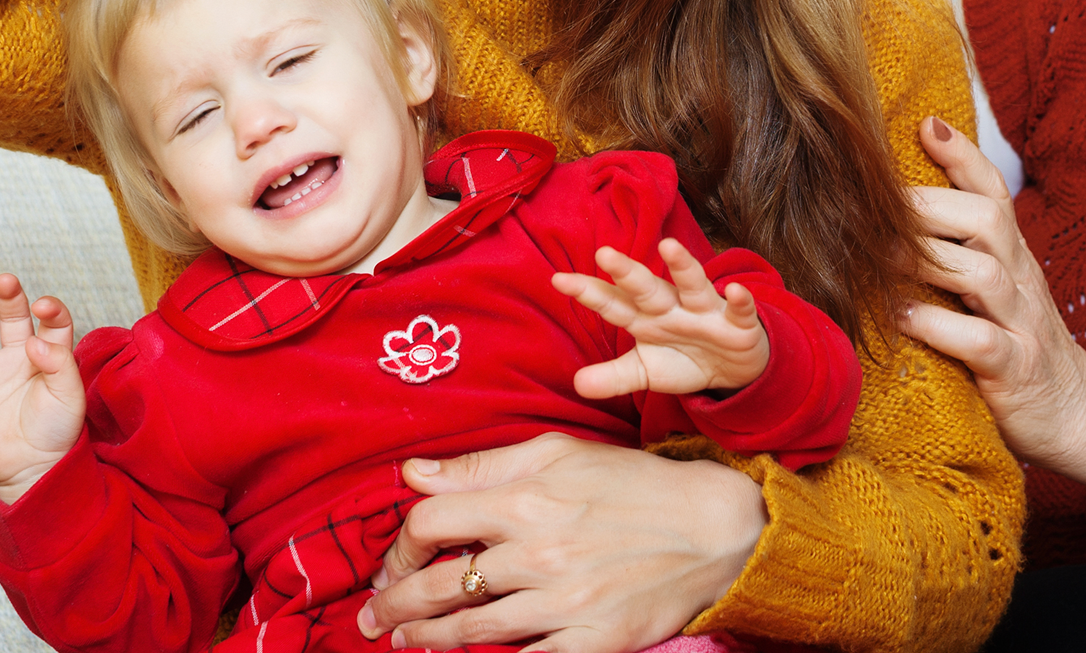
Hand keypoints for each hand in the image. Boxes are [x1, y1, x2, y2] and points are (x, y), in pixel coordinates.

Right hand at [0, 274, 84, 503]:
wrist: (31, 470)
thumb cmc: (57, 432)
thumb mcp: (69, 396)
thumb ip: (58, 364)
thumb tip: (34, 340)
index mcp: (49, 354)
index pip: (51, 320)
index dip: (49, 308)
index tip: (42, 307)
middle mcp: (18, 356)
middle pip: (13, 317)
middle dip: (9, 297)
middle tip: (5, 280)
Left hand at [356, 432, 765, 652]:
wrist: (711, 527)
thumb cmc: (630, 482)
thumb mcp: (556, 452)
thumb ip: (481, 466)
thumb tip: (414, 472)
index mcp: (523, 500)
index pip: (430, 521)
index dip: (400, 541)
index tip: (394, 555)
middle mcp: (536, 554)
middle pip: (439, 585)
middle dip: (395, 603)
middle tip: (373, 616)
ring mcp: (563, 603)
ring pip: (472, 630)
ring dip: (428, 640)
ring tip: (403, 643)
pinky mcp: (592, 642)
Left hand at [552, 243, 768, 396]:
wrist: (732, 369)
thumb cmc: (682, 359)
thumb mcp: (645, 371)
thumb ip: (613, 376)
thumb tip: (577, 385)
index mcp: (644, 318)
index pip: (612, 303)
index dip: (588, 292)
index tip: (558, 280)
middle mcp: (671, 307)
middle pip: (646, 287)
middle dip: (627, 272)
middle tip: (603, 252)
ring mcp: (704, 312)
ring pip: (692, 285)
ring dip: (683, 266)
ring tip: (669, 246)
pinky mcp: (737, 324)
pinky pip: (739, 310)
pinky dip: (739, 301)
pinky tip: (735, 291)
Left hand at [901, 117, 1085, 503]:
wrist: (1076, 415)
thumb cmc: (1009, 339)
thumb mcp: (984, 284)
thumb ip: (946, 246)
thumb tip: (879, 206)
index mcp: (1009, 253)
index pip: (992, 191)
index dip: (962, 156)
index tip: (926, 123)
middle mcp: (1019, 278)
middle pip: (984, 218)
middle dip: (926, 204)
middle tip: (869, 205)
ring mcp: (1021, 323)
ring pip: (983, 271)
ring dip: (924, 259)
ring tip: (876, 258)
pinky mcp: (1015, 371)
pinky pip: (980, 340)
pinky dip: (936, 325)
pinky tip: (898, 315)